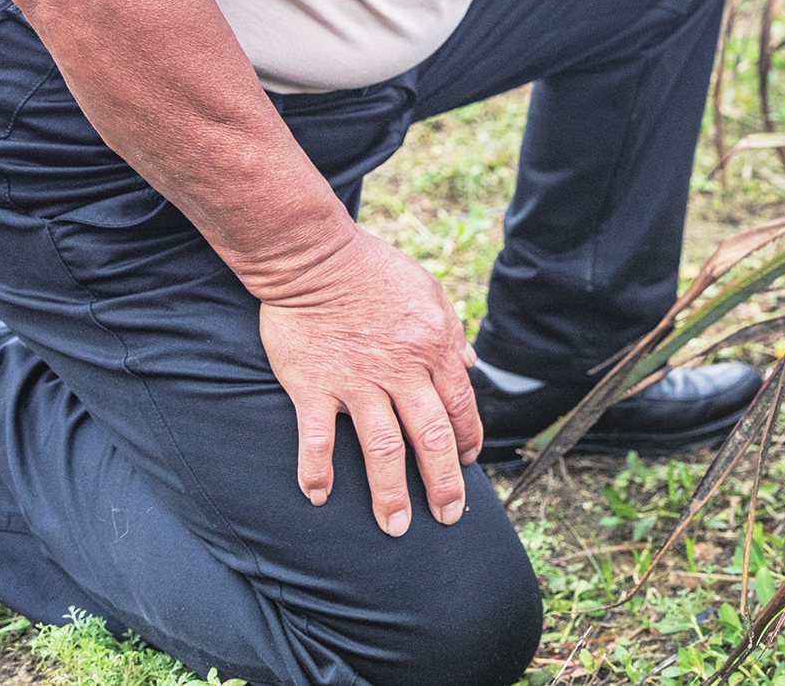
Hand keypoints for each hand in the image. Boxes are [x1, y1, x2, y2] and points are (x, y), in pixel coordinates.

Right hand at [256, 229, 482, 535]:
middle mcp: (401, 370)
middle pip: (431, 437)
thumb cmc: (374, 270)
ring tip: (396, 527)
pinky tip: (319, 496)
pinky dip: (317, 470)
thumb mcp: (428, 291)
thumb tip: (470, 360)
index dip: (467, 440)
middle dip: (442, 483)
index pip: (459, 406)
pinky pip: (319, 438)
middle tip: (448, 517)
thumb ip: (450, 330)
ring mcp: (357, 381)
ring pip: (382, 448)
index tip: (467, 465)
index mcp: (432, 347)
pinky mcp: (314, 386)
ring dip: (390, 493)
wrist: (314, 257)